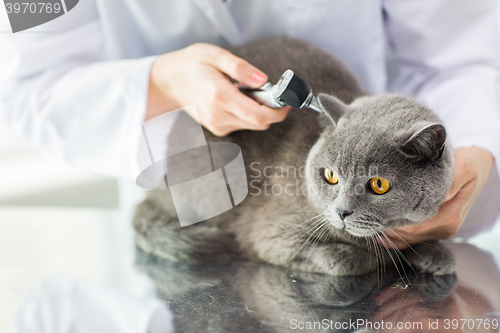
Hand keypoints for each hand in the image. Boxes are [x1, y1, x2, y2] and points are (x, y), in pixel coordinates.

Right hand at [146, 43, 290, 135]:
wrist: (170, 81)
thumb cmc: (192, 64)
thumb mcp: (216, 55)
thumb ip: (241, 68)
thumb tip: (264, 80)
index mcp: (220, 96)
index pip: (259, 115)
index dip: (279, 111)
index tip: (287, 101)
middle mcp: (218, 115)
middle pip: (259, 123)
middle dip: (272, 110)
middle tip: (269, 92)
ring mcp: (217, 124)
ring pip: (253, 125)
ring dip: (259, 111)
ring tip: (247, 92)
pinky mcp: (217, 128)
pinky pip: (243, 124)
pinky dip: (248, 114)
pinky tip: (237, 99)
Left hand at [378, 146, 493, 249]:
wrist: (477, 168)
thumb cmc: (467, 163)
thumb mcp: (462, 167)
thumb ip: (449, 182)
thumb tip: (435, 198)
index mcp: (450, 214)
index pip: (415, 225)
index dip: (394, 222)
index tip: (374, 215)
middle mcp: (446, 227)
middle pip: (409, 234)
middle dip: (387, 228)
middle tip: (365, 219)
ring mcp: (440, 231)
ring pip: (409, 240)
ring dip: (389, 235)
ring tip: (368, 226)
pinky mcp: (435, 231)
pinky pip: (412, 240)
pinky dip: (395, 240)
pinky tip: (379, 236)